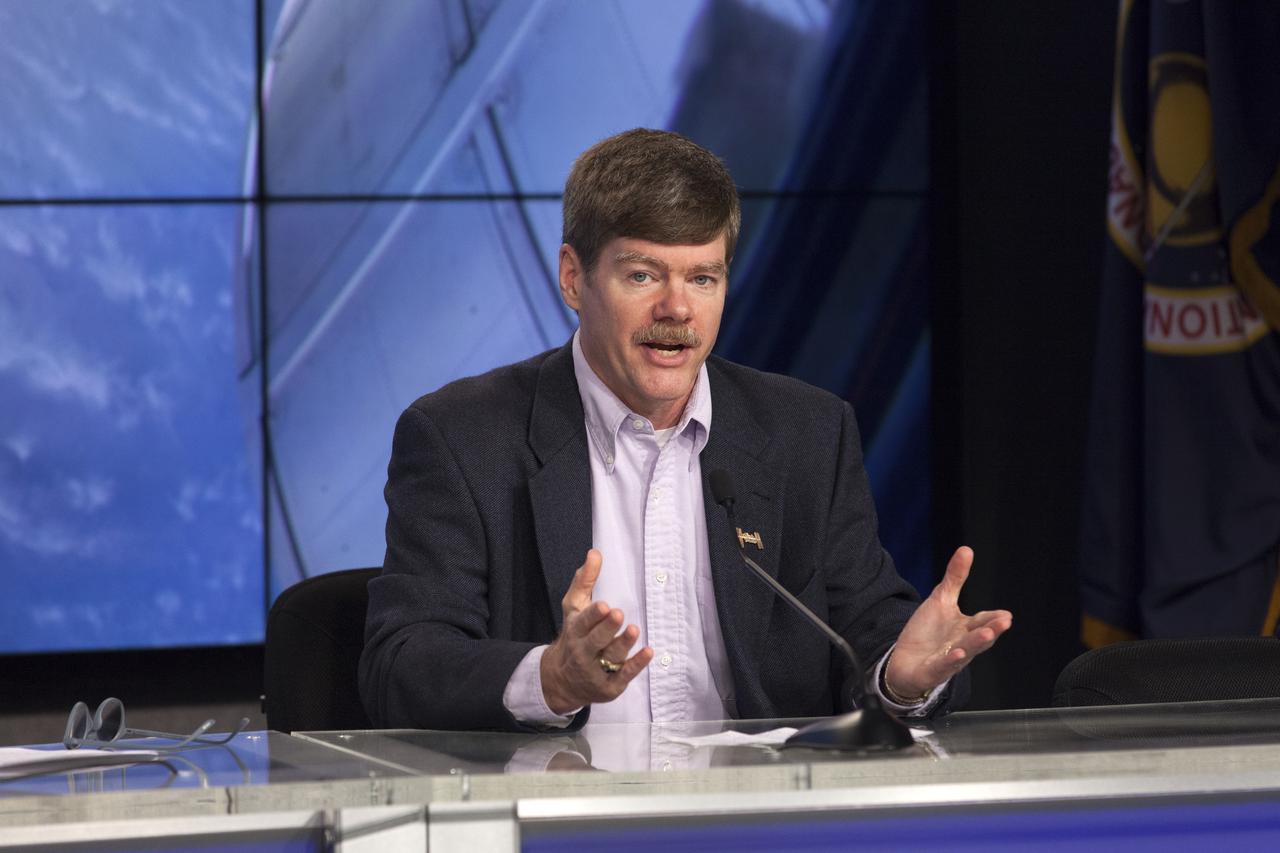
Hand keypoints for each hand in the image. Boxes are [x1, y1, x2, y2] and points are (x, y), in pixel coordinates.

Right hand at [540, 549, 652, 714]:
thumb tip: (594, 553)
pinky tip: (649, 652)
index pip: (583, 622)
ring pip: (611, 656)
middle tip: (618, 613)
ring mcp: (596, 670)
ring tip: (635, 629)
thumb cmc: (575, 635)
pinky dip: (636, 664)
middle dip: (606, 628)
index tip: (603, 605)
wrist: (563, 679)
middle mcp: (583, 652)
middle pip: (595, 640)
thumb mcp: (574, 608)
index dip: (593, 615)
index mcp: (575, 630)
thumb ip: (584, 581)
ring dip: (623, 643)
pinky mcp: (610, 686)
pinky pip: (624, 675)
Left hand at [885, 546, 1011, 698]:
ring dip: (976, 644)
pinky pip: (942, 666)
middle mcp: (962, 645)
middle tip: (1004, 621)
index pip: (982, 621)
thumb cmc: (928, 632)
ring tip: (987, 634)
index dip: (993, 618)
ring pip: (965, 652)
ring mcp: (948, 660)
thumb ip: (955, 578)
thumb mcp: (941, 601)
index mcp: (965, 628)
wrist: (904, 661)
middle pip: (978, 637)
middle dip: (990, 630)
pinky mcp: (932, 672)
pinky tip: (957, 654)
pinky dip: (950, 661)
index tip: (1006, 614)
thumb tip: (966, 549)